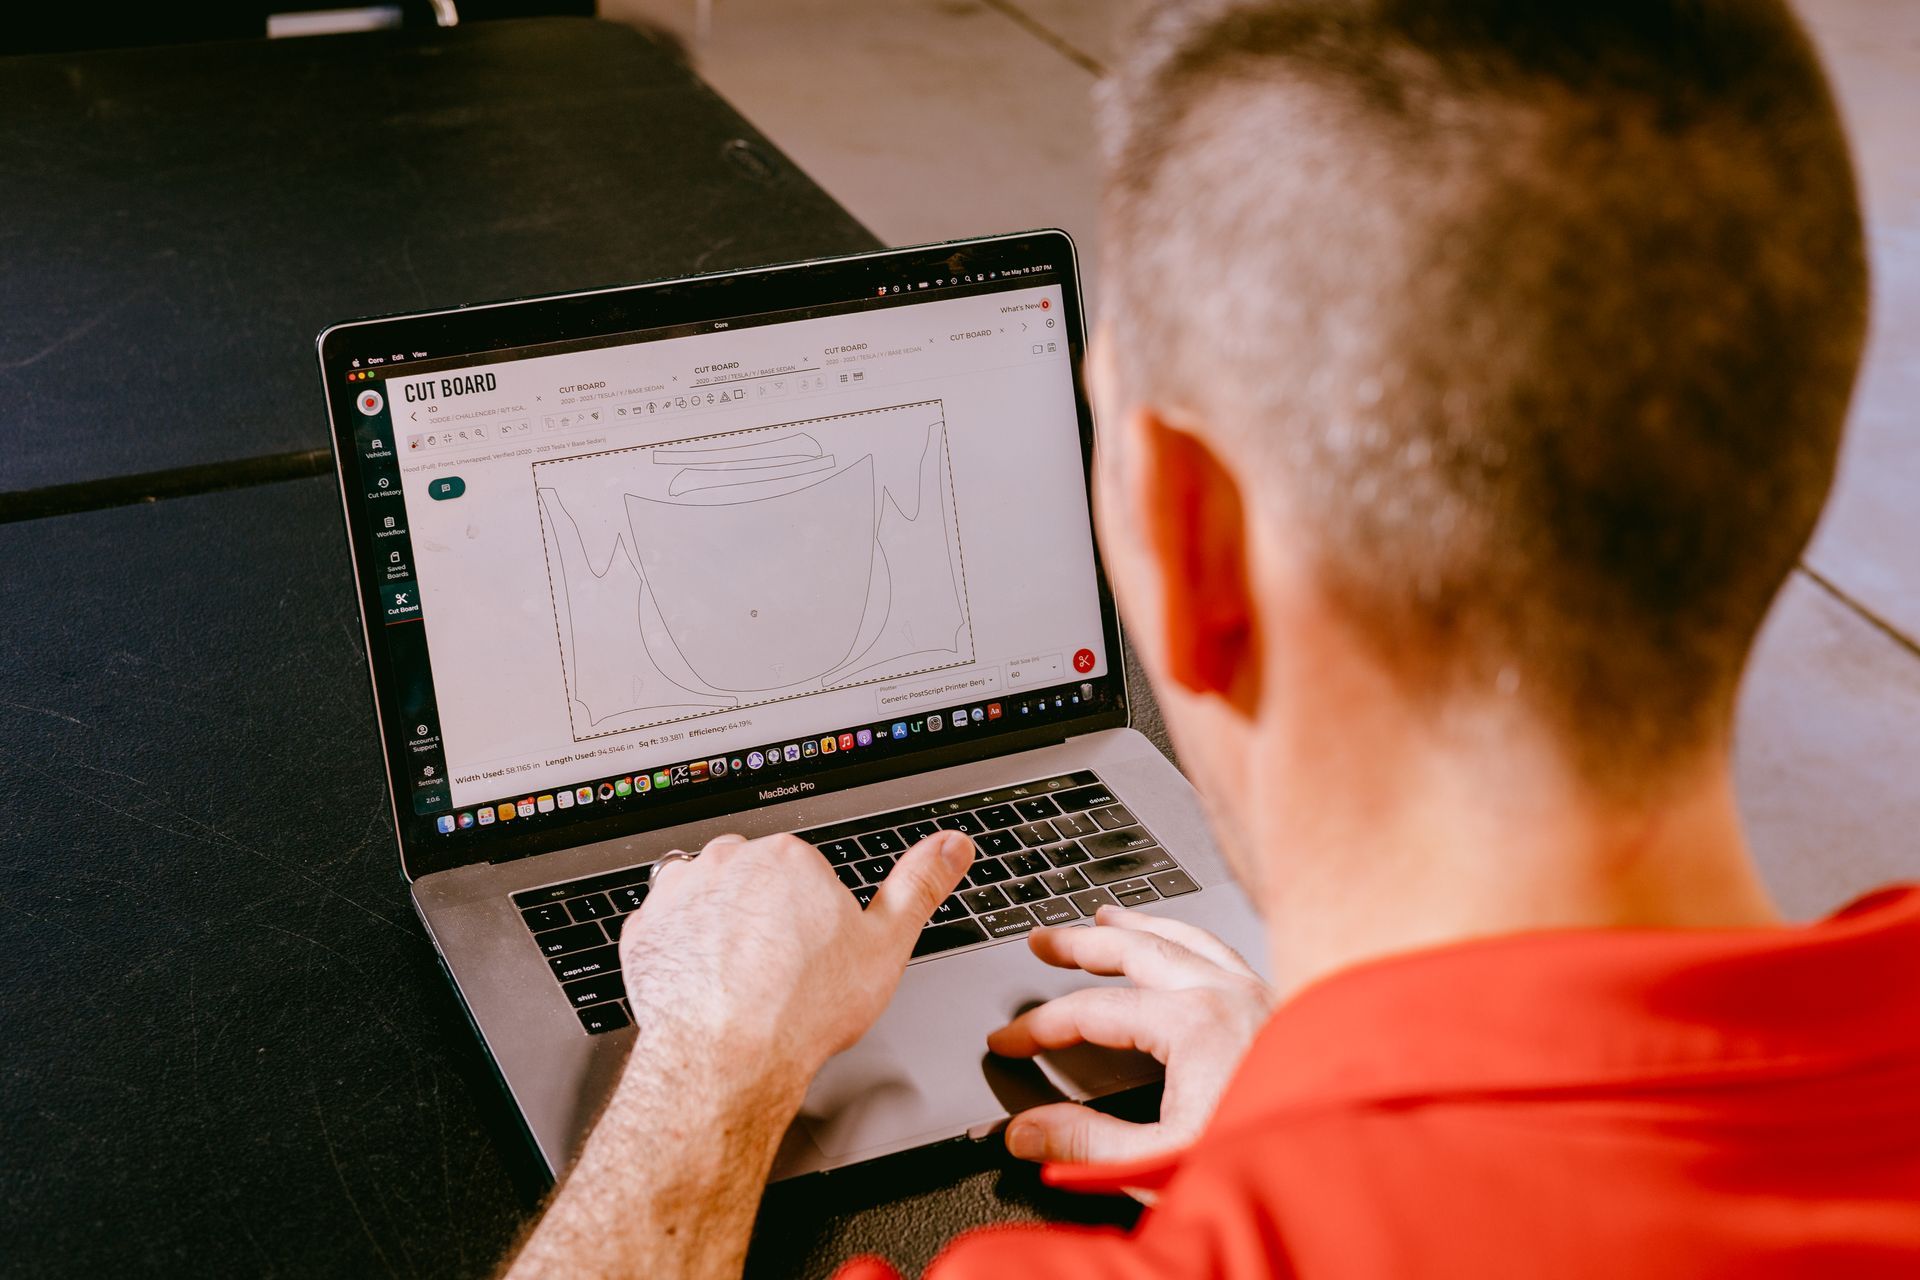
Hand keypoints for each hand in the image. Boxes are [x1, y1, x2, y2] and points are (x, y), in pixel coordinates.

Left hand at [620, 828, 974, 1093]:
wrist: (727, 1060)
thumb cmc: (802, 1010)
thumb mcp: (886, 947)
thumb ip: (920, 886)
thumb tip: (952, 845)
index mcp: (791, 856)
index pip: (804, 872)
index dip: (813, 916)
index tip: (812, 951)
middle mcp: (731, 861)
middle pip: (755, 878)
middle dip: (765, 913)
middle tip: (779, 968)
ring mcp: (682, 892)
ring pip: (709, 896)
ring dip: (720, 924)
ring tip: (740, 977)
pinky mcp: (644, 928)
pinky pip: (667, 926)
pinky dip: (682, 948)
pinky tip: (704, 981)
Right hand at [987, 906, 1270, 1173]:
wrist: (1350, 1170)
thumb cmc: (1271, 1165)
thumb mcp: (1161, 1164)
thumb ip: (1086, 1145)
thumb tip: (1026, 1128)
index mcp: (1192, 1024)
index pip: (1093, 1009)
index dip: (1040, 1024)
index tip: (1008, 1040)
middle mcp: (1227, 995)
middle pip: (1136, 949)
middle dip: (1081, 943)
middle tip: (1042, 940)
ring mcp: (1260, 994)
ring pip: (1185, 938)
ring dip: (1138, 926)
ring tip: (1108, 917)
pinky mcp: (1283, 1007)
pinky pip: (1223, 950)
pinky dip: (1188, 938)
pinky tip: (1187, 945)